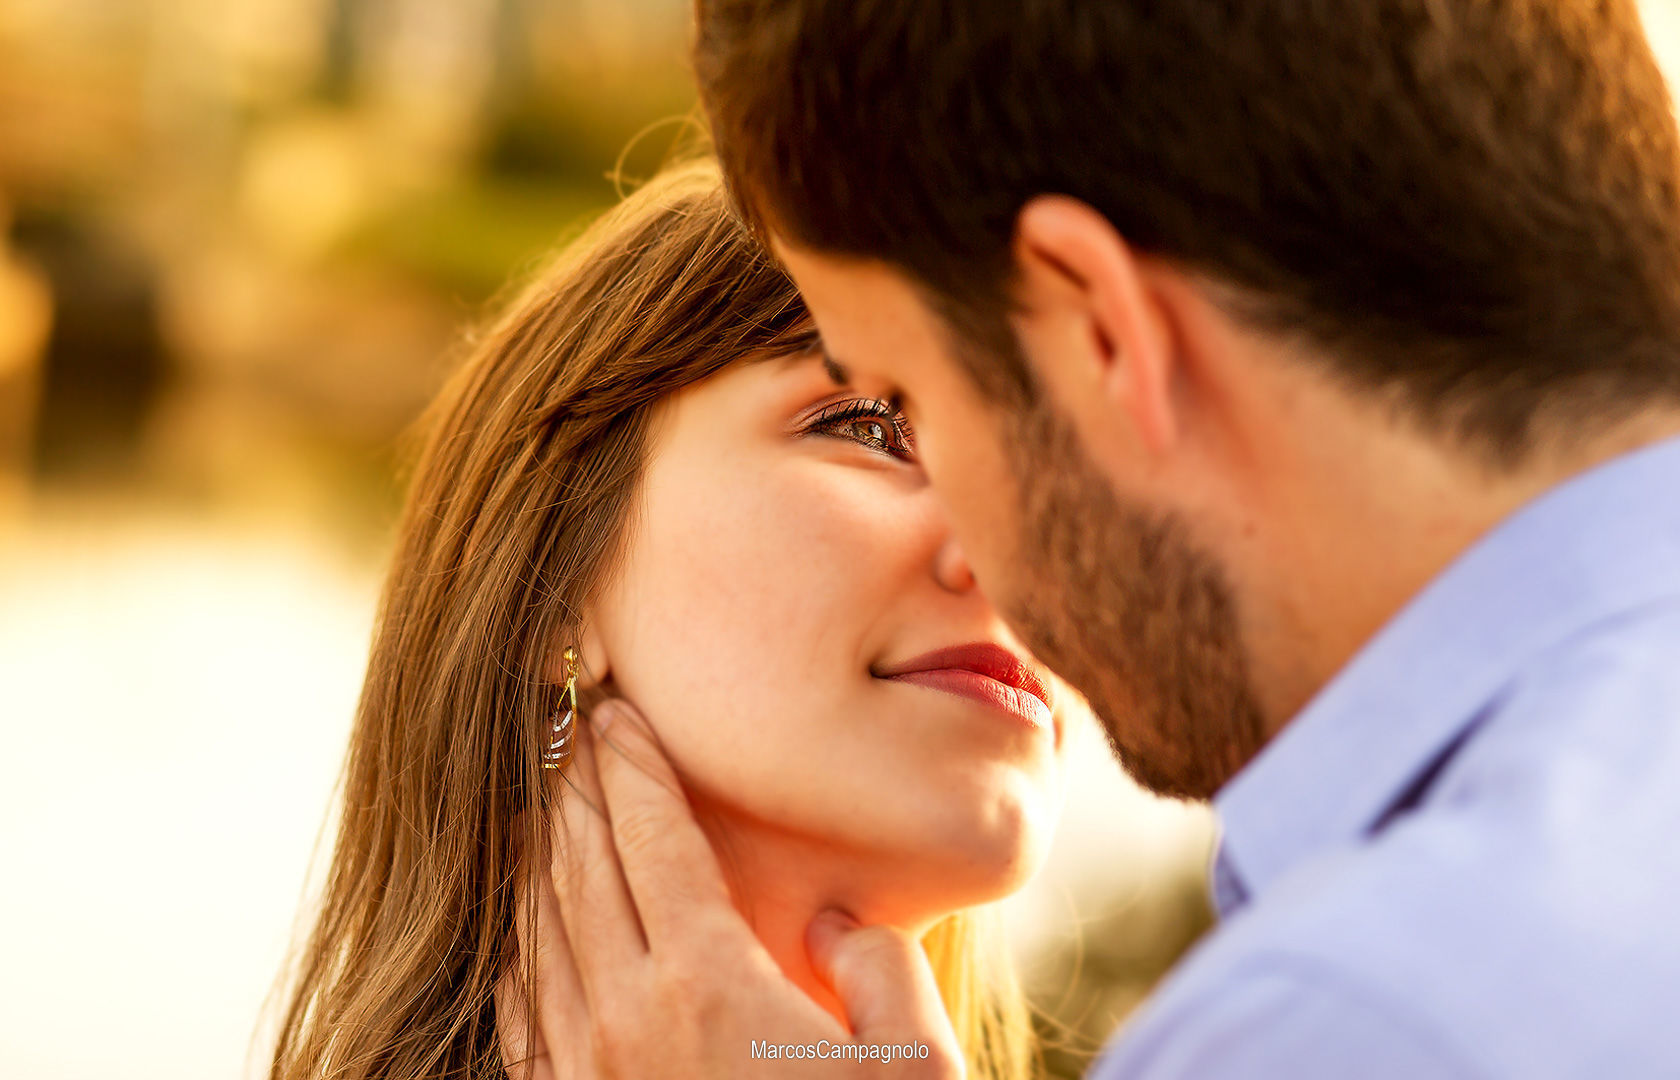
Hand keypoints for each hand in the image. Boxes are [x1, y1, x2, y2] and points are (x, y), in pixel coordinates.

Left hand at [498, 697, 964, 1078]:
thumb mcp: (918, 1070)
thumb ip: (880, 972)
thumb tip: (833, 916)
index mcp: (710, 984)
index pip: (650, 837)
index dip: (629, 763)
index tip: (616, 708)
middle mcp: (629, 1018)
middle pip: (579, 867)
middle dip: (572, 786)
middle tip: (567, 726)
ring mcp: (590, 1074)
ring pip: (536, 932)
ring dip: (533, 856)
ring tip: (535, 802)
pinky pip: (520, 1013)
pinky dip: (514, 949)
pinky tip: (519, 932)